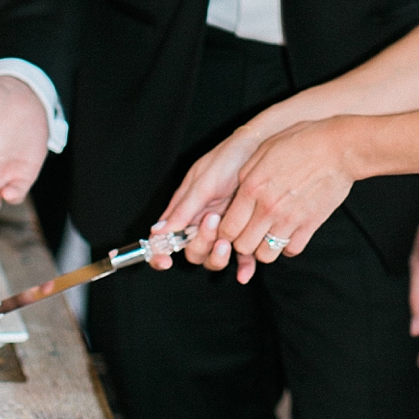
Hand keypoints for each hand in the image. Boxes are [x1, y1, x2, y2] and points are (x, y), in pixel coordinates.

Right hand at [148, 121, 267, 270]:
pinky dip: (242, 267)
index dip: (160, 254)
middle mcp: (201, 224)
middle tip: (212, 222)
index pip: (165, 239)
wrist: (262, 148)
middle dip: (200, 244)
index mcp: (185, 211)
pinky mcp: (245, 232)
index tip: (165, 260)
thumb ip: (183, 209)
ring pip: (214, 258)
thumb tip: (157, 232)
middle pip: (193, 252)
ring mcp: (223, 230)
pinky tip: (246, 271)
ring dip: (219, 256)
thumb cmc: (227, 159)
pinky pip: (241, 258)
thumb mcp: (203, 182)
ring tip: (228, 240)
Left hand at [212, 116, 361, 284]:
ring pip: (265, 255)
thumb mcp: (264, 150)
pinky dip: (287, 246)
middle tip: (248, 233)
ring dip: (263, 248)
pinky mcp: (310, 225)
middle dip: (242, 243)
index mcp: (252, 188)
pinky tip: (287, 232)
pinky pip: (291, 250)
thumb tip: (238, 194)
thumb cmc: (301, 142)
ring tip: (267, 235)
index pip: (227, 228)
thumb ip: (246, 175)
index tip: (232, 227)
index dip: (226, 232)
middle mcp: (268, 207)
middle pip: (242, 246)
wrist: (338, 148)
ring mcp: (290, 219)